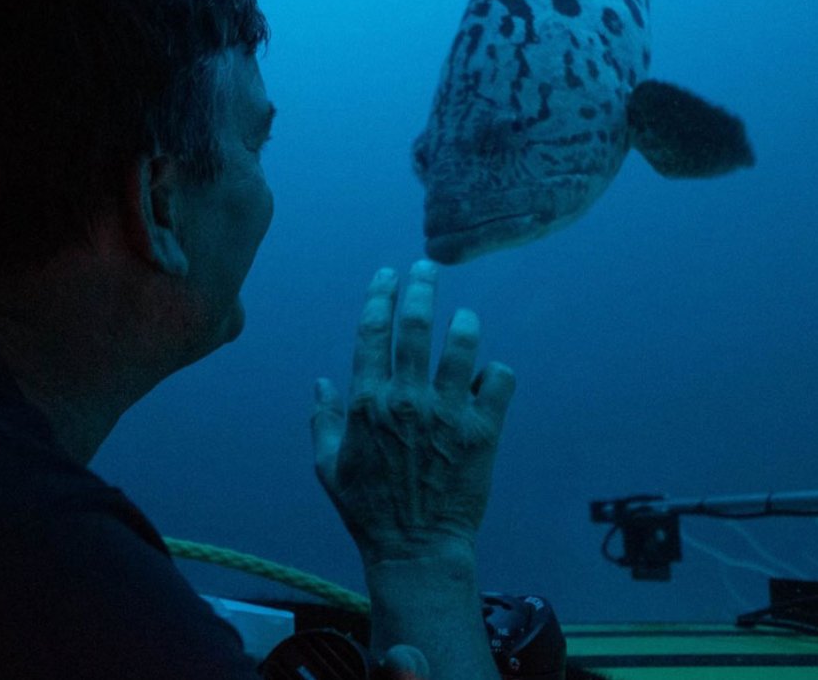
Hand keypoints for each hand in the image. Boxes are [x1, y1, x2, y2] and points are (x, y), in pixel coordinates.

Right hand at [311, 261, 514, 565]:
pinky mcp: (482, 432)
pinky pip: (498, 383)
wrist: (416, 550)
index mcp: (368, 402)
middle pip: (417, 326)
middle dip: (422, 288)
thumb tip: (321, 382)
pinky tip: (489, 375)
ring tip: (465, 316)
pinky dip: (496, 373)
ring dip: (465, 324)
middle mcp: (408, 399)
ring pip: (462, 347)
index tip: (387, 274)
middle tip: (428, 269)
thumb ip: (323, 420)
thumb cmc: (368, 509)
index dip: (380, 296)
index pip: (373, 331)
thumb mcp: (328, 466)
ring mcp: (448, 413)